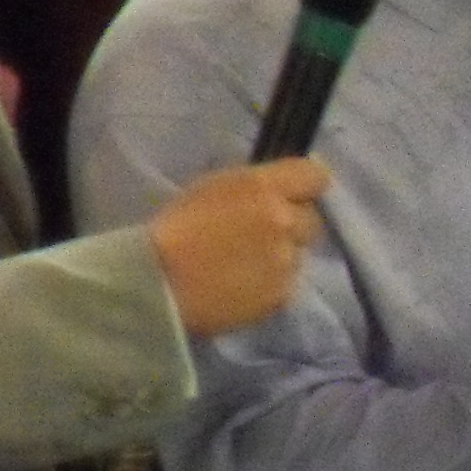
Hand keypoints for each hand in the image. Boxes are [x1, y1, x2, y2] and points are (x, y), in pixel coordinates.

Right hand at [147, 158, 330, 337]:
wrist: (155, 284)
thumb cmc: (174, 230)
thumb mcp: (212, 189)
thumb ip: (255, 187)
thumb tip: (283, 188)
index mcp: (264, 188)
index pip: (315, 176)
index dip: (305, 185)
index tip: (295, 194)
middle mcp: (284, 221)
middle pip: (310, 219)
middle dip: (292, 225)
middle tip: (261, 237)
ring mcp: (286, 261)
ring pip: (298, 253)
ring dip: (280, 257)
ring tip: (243, 266)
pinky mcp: (282, 295)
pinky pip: (286, 283)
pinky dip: (270, 285)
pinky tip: (241, 287)